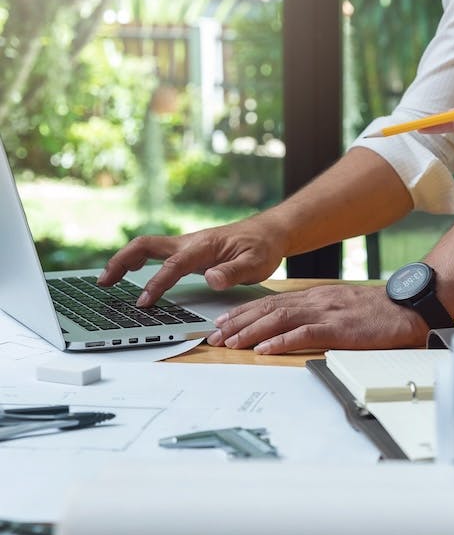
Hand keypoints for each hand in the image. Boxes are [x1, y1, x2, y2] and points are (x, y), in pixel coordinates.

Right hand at [98, 216, 287, 306]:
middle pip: (145, 246)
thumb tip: (211, 279)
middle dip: (121, 262)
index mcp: (204, 245)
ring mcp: (186, 246)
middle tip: (103, 283)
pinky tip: (129, 275)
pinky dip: (137, 262)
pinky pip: (157, 255)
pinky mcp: (187, 251)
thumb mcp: (256, 262)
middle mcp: (190, 242)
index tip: (144, 302)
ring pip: (147, 248)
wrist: (269, 232)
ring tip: (106, 281)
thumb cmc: (263, 247)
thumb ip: (233, 272)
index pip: (174, 265)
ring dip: (124, 261)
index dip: (157, 283)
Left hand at [206, 284, 426, 352]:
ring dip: (251, 332)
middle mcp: (316, 301)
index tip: (223, 322)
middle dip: (238, 323)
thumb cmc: (378, 311)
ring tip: (230, 343)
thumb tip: (294, 325)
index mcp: (315, 297)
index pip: (271, 302)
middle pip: (268, 309)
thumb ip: (318, 312)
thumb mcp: (341, 306)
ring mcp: (326, 313)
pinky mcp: (338, 328)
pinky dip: (281, 340)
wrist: (405, 306)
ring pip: (279, 319)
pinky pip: (304, 333)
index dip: (244, 312)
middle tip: (215, 336)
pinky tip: (265, 349)